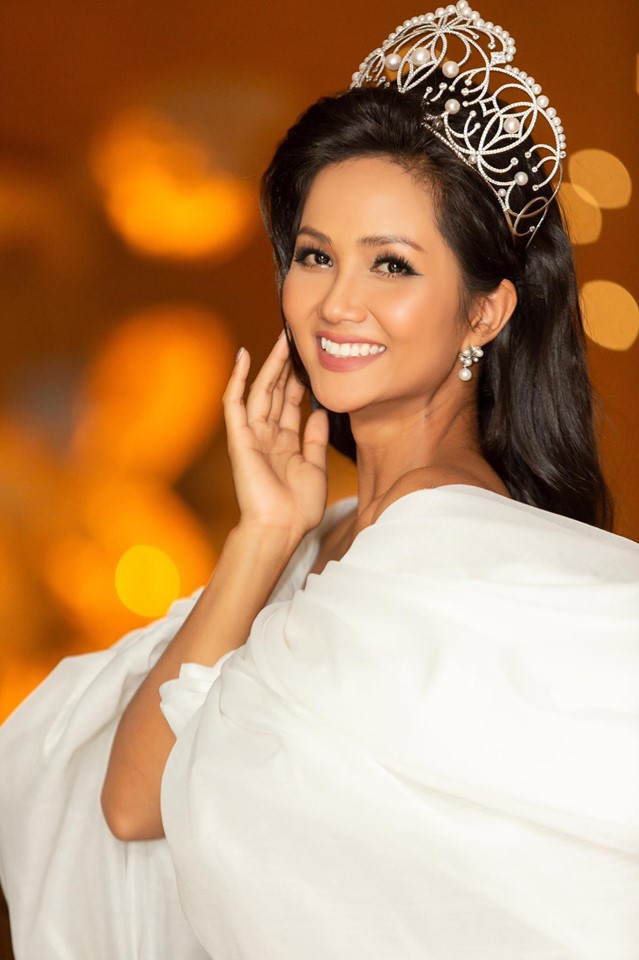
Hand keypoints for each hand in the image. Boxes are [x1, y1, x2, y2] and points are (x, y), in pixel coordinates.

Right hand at [222, 332, 328, 541]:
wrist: (280, 528)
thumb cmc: (298, 508)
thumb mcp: (316, 468)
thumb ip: (316, 440)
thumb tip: (321, 413)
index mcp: (286, 444)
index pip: (291, 404)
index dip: (299, 380)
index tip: (309, 358)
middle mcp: (267, 436)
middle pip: (276, 392)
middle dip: (286, 365)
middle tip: (295, 338)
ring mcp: (252, 435)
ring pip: (260, 391)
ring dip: (270, 365)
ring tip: (281, 339)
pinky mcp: (240, 438)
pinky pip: (235, 404)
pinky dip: (237, 380)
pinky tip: (243, 357)